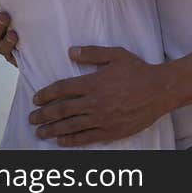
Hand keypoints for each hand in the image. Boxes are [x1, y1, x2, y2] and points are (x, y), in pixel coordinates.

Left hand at [28, 46, 171, 146]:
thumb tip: (71, 52)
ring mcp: (101, 118)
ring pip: (70, 125)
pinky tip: (61, 141)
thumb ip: (92, 53)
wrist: (160, 90)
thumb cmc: (138, 71)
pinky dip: (71, 140)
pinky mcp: (110, 130)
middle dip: (44, 114)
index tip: (36, 99)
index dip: (46, 94)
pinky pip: (86, 137)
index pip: (62, 89)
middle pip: (62, 109)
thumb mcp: (116, 55)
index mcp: (93, 83)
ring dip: (52, 129)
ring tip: (39, 132)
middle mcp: (94, 102)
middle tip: (31, 118)